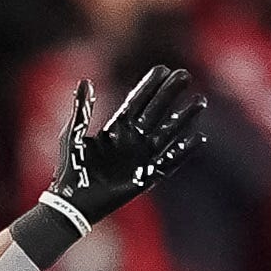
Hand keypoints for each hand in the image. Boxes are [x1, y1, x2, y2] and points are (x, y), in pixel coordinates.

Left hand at [43, 67, 206, 229]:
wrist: (72, 202)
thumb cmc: (70, 168)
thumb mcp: (73, 135)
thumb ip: (81, 110)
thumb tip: (85, 81)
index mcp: (117, 128)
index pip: (137, 101)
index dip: (149, 85)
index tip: (163, 68)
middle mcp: (133, 139)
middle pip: (156, 111)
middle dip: (170, 93)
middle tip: (185, 74)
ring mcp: (141, 157)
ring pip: (167, 132)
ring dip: (183, 117)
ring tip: (199, 101)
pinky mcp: (146, 176)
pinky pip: (169, 162)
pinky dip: (183, 151)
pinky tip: (198, 137)